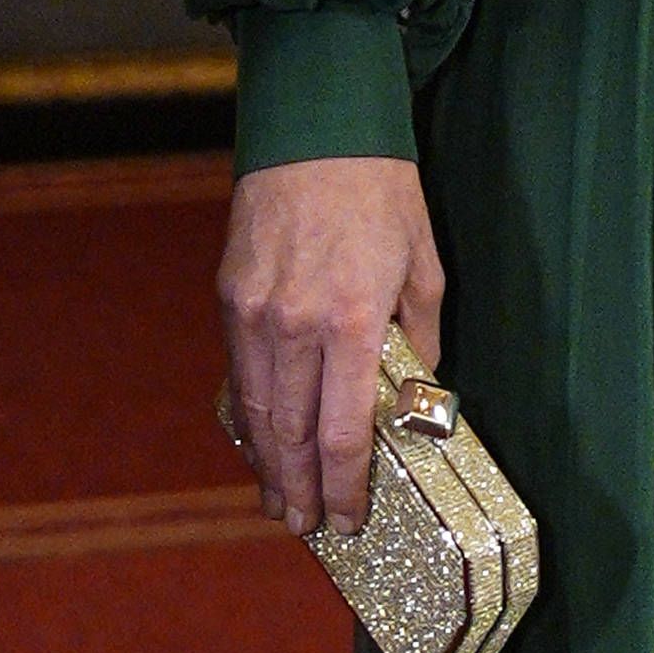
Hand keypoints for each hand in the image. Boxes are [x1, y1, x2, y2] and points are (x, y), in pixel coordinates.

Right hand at [220, 157, 444, 538]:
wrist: (319, 126)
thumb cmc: (381, 190)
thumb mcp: (423, 261)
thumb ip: (418, 338)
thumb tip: (415, 395)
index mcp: (351, 319)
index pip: (344, 433)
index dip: (346, 486)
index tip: (348, 519)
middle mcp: (295, 325)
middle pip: (292, 435)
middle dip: (301, 489)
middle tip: (307, 526)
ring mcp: (255, 311)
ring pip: (257, 412)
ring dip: (269, 464)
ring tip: (282, 498)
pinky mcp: (230, 294)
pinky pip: (239, 372)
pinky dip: (249, 415)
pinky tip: (261, 437)